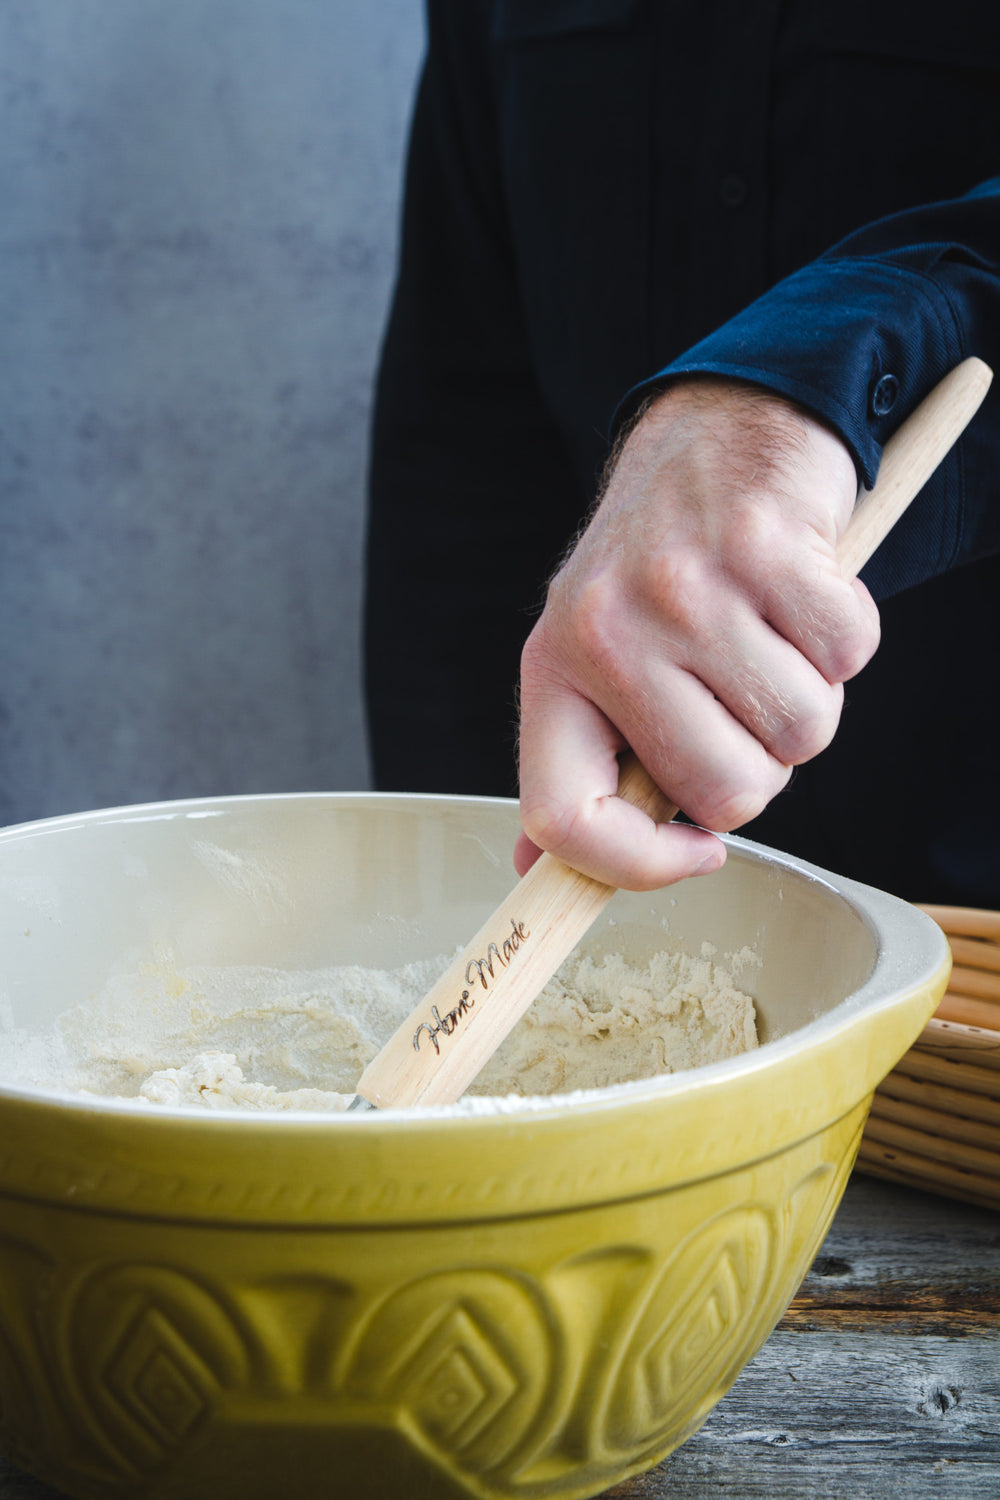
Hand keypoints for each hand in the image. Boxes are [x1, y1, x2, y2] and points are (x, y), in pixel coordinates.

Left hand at [515, 377, 880, 888]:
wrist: (715, 434)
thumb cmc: (659, 572)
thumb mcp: (590, 658)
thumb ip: (576, 766)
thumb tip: (532, 875)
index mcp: (553, 670)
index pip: (562, 819)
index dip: (641, 866)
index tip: (698, 849)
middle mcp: (608, 629)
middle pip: (723, 793)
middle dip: (759, 769)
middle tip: (741, 701)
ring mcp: (687, 586)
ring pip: (800, 734)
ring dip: (807, 700)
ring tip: (770, 640)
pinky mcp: (767, 545)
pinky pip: (848, 657)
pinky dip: (844, 640)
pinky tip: (801, 595)